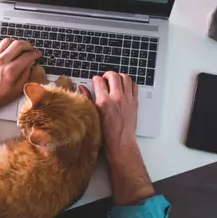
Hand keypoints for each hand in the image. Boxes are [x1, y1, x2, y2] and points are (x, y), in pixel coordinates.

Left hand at [0, 39, 41, 116]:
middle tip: (31, 49)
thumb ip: (25, 75)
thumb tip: (30, 65)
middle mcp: (2, 61)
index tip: (38, 54)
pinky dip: (6, 43)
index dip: (35, 54)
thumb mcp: (17, 90)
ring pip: (8, 41)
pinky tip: (9, 48)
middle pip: (18, 45)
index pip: (27, 56)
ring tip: (21, 48)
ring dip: (17, 42)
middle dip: (28, 45)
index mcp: (11, 71)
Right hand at [81, 71, 154, 205]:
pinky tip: (124, 87)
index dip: (95, 80)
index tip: (95, 82)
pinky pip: (134, 86)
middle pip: (113, 76)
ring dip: (119, 77)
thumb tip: (82, 88)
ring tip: (115, 81)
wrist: (120, 143)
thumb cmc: (105, 133)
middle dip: (107, 75)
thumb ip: (87, 99)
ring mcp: (127, 99)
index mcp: (103, 102)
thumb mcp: (93, 115)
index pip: (98, 81)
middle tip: (105, 79)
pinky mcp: (134, 102)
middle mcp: (116, 98)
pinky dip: (129, 83)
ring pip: (125, 77)